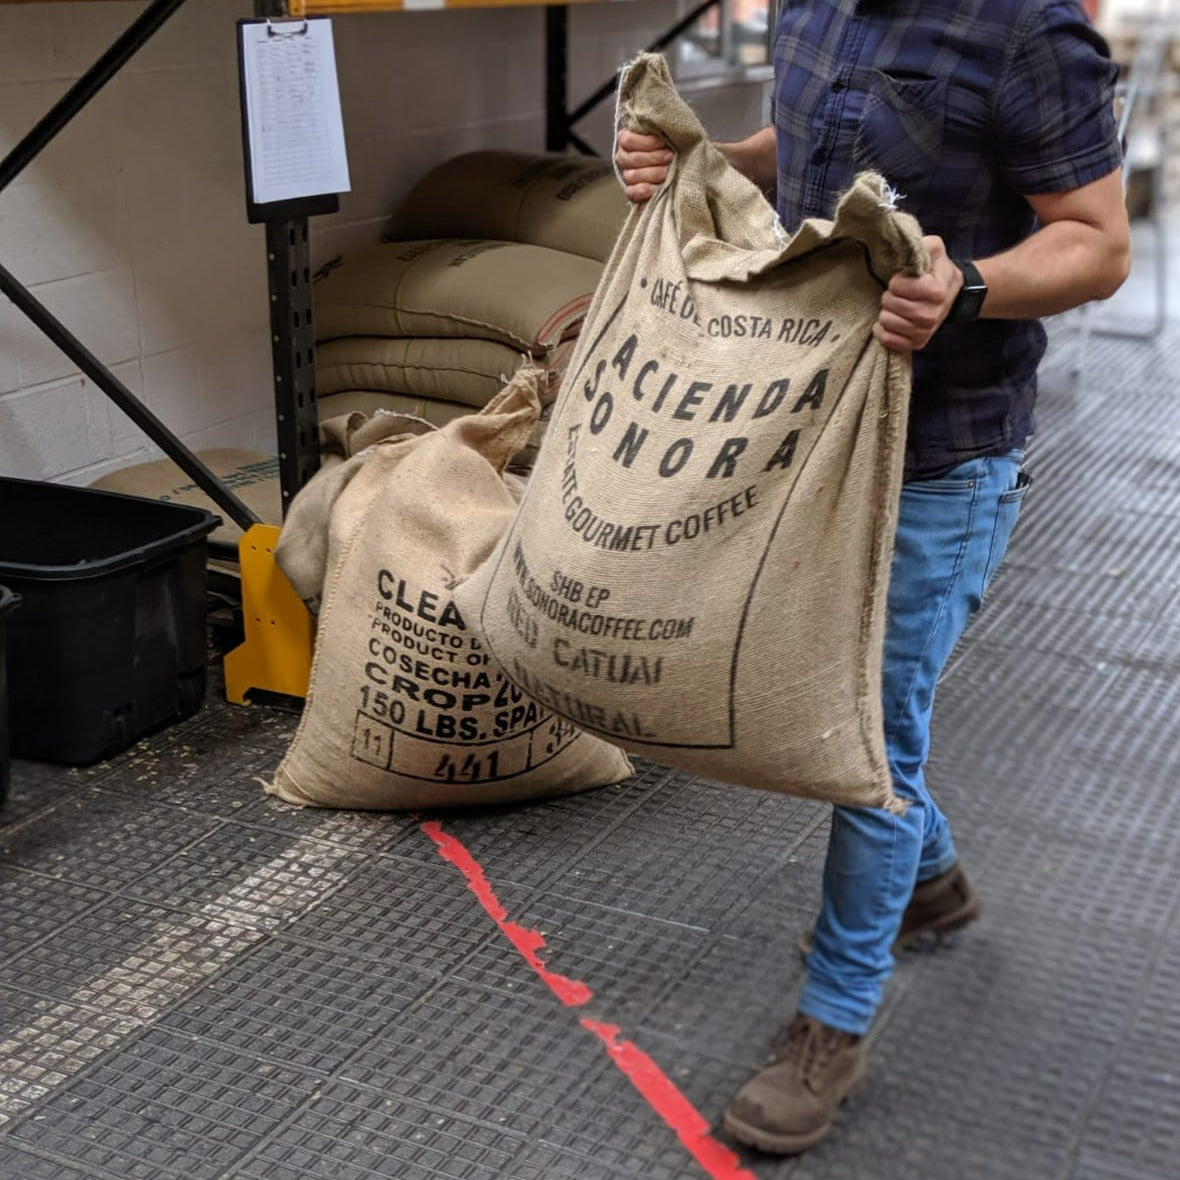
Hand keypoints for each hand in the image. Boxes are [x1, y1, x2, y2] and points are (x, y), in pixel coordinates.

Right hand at [615, 129, 672, 203]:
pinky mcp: (632, 191)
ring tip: (667, 172)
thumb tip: (663, 123)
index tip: (663, 142)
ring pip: (631, 175)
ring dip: (652, 173)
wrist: (681, 162)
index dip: (646, 142)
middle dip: (653, 158)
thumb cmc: (673, 144)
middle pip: (631, 158)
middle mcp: (624, 157)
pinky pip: (631, 192)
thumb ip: (660, 127)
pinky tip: (654, 189)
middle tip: (670, 157)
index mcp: (627, 139)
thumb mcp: (667, 131)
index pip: (628, 140)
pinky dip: (642, 191)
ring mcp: (627, 175)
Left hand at [874, 236, 962, 351]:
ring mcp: (924, 332)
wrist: (952, 295)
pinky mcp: (917, 343)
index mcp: (936, 291)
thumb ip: (923, 244)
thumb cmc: (938, 272)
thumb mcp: (935, 250)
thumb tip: (909, 243)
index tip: (902, 280)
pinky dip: (884, 330)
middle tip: (898, 294)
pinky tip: (891, 320)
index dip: (896, 280)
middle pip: (890, 304)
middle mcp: (931, 315)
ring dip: (887, 312)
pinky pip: (888, 340)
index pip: (897, 286)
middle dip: (889, 295)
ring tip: (896, 306)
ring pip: (886, 322)